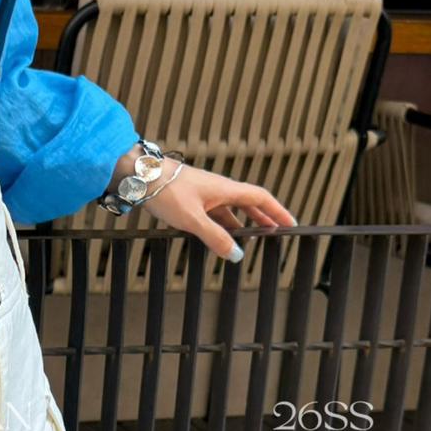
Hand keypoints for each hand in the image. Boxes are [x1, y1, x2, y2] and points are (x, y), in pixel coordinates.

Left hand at [107, 145, 295, 261]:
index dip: (277, 211)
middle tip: (274, 234)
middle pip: (248, 204)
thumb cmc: (166, 190)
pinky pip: (212, 214)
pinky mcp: (190, 199)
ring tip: (247, 242)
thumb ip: (215, 237)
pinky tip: (217, 237)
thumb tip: (236, 254)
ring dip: (240, 225)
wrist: (140, 175)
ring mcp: (204, 194)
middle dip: (262, 220)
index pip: (260, 198)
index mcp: (225, 189)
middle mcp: (218, 189)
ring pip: (229, 211)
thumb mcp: (193, 219)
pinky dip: (220, 226)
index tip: (291, 223)